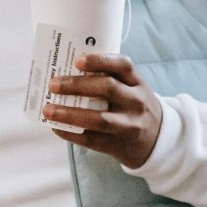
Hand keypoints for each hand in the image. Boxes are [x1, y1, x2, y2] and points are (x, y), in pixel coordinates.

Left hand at [44, 51, 162, 167]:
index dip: (100, 61)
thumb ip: (110, 79)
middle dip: (77, 85)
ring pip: (99, 119)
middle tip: (53, 84)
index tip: (77, 60)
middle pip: (108, 89)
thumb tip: (65, 72)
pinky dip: (71, 134)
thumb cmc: (134, 107)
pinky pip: (92, 140)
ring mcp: (129, 125)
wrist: (158, 141)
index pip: (123, 65)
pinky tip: (56, 128)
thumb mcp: (132, 89)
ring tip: (48, 110)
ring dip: (69, 114)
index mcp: (137, 83)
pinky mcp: (118, 145)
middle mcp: (136, 102)